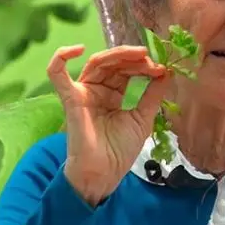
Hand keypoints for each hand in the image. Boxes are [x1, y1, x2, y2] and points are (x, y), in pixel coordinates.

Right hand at [46, 44, 170, 206]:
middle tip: (150, 60)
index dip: (142, 65)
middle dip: (133, 58)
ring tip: (138, 54)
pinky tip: (77, 49)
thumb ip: (152, 95)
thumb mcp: (143, 118)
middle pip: (113, 63)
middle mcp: (98, 89)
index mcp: (113, 94)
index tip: (160, 68)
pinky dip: (61, 57)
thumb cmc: (120, 151)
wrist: (105, 175)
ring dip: (118, 54)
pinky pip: (57, 74)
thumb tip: (167, 72)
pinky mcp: (72, 98)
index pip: (126, 70)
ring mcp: (84, 92)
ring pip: (97, 62)